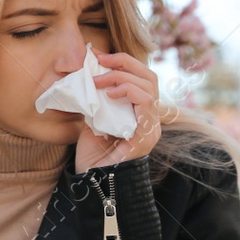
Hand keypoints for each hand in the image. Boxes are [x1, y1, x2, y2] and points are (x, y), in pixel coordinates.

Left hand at [74, 51, 160, 172]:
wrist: (91, 182)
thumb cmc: (92, 155)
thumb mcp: (92, 119)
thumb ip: (97, 100)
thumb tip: (89, 76)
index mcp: (140, 113)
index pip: (142, 78)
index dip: (123, 62)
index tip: (98, 56)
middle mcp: (150, 119)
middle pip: (149, 77)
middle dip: (124, 63)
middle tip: (100, 61)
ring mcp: (151, 128)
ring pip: (148, 87)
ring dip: (121, 76)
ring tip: (98, 80)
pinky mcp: (146, 136)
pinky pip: (145, 104)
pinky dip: (128, 92)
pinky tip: (109, 93)